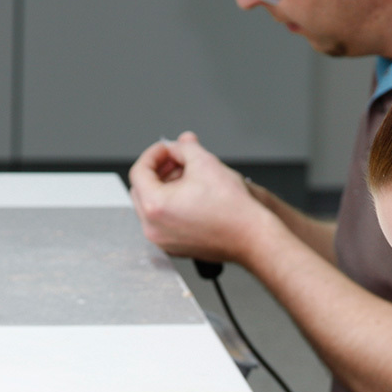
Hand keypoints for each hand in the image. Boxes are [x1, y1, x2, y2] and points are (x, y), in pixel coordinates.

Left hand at [128, 132, 277, 263]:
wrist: (252, 236)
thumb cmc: (232, 208)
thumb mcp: (205, 162)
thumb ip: (184, 148)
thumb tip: (179, 144)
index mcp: (154, 206)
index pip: (139, 172)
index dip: (153, 154)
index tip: (167, 148)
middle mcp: (153, 227)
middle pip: (142, 190)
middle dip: (158, 170)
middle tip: (176, 159)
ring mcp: (163, 240)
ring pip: (152, 206)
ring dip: (165, 187)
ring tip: (188, 175)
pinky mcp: (175, 247)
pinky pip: (164, 221)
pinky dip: (171, 205)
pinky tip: (191, 194)